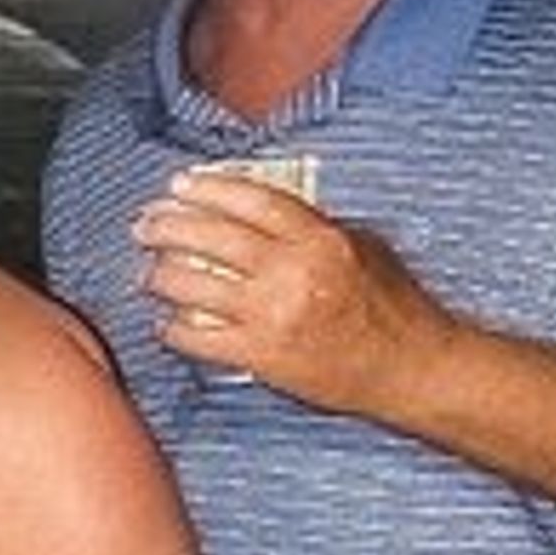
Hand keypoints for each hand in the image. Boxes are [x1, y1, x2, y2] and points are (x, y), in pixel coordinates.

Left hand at [132, 171, 451, 418]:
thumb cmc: (393, 307)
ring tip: (148, 272)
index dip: (208, 188)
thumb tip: (258, 211)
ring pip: (193, 286)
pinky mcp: (261, 357)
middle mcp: (292, 272)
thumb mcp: (364, 249)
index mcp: (320, 239)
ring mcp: (273, 315)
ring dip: (160, 277)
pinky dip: (173, 329)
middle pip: (210, 238)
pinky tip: (166, 323)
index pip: (250, 201)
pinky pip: (198, 337)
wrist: (410, 368)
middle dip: (166, 227)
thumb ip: (314, 228)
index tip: (178, 185)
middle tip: (145, 225)